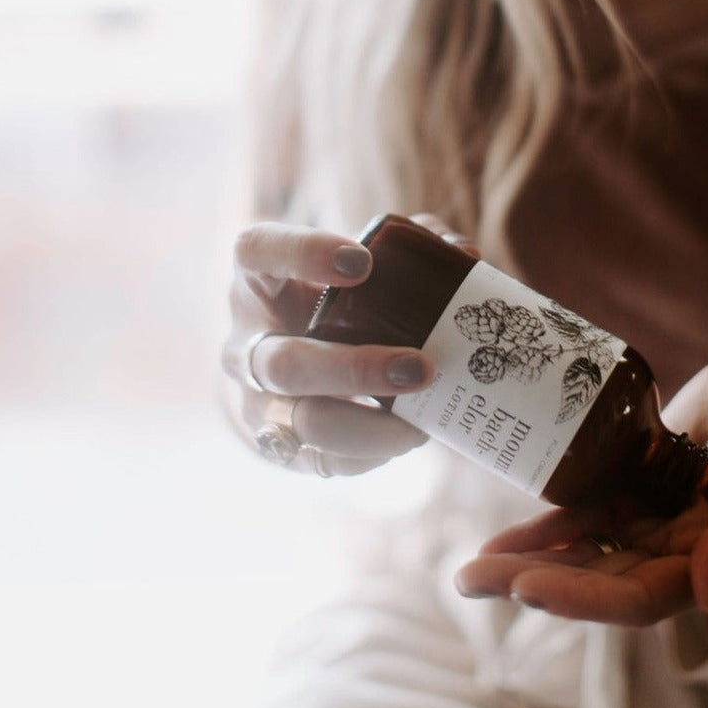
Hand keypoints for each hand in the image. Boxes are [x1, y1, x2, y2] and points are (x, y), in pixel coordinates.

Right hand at [223, 219, 443, 476]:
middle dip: (355, 371)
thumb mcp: (362, 262)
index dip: (302, 253)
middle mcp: (246, 341)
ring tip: (423, 421)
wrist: (305, 360)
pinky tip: (408, 434)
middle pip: (284, 365)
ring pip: (303, 422)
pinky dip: (371, 453)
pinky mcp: (281, 444)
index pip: (258, 251)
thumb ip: (410, 247)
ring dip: (370, 426)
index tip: (362, 261)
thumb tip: (462, 253)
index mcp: (257, 277)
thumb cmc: (341, 297)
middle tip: (420, 366)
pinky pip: (321, 460)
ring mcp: (257, 400)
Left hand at [455, 347, 707, 622]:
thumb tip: (704, 593)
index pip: (644, 594)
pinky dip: (547, 524)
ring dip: (529, 560)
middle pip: (600, 580)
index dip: (584, 596)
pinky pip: (586, 509)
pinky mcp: (636, 479)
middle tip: (469, 580)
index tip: (525, 586)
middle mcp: (683, 548)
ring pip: (585, 550)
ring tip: (469, 567)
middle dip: (535, 583)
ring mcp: (656, 515)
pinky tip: (503, 532)